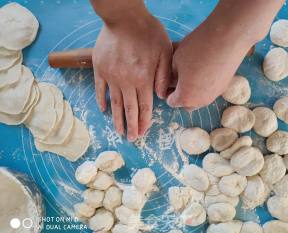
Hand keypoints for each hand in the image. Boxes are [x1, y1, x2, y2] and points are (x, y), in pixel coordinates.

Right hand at [92, 11, 171, 141]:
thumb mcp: (165, 51)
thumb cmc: (147, 32)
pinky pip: (99, 89)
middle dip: (131, 126)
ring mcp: (111, 76)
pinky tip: (103, 109)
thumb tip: (161, 96)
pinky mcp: (100, 68)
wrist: (124, 17)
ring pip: (114, 103)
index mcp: (143, 79)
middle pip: (129, 109)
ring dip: (117, 119)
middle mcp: (126, 82)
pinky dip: (101, 100)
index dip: (144, 121)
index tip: (143, 132)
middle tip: (131, 139)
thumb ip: (163, 76)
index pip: (145, 106)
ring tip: (118, 131)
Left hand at [166, 23, 253, 109]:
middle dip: (180, 92)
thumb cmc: (197, 48)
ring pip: (198, 97)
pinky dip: (204, 83)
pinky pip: (209, 90)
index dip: (166, 90)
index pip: (171, 101)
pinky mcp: (224, 86)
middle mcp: (200, 101)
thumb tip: (170, 79)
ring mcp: (214, 95)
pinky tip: (203, 67)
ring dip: (192, 89)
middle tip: (177, 75)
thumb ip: (170, 75)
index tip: (167, 78)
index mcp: (185, 97)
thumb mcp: (175, 60)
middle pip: (185, 103)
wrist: (229, 37)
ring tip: (191, 70)